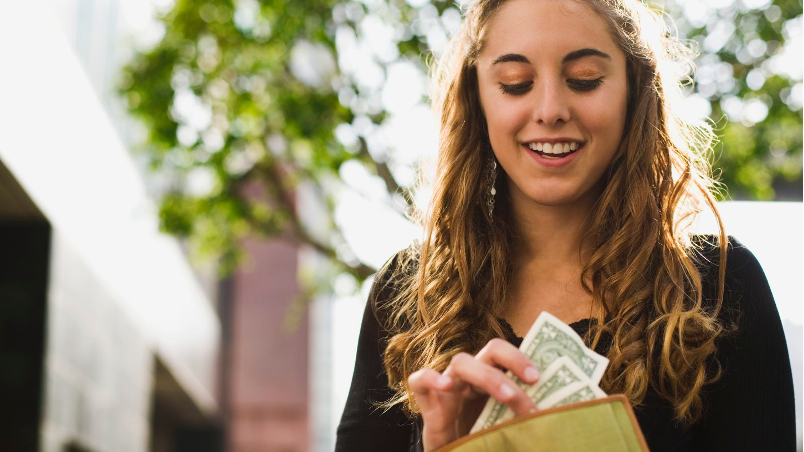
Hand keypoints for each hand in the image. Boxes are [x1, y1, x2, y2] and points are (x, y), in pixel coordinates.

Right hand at [407, 338, 539, 450]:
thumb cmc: (482, 444)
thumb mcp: (507, 429)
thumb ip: (523, 419)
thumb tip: (556, 419)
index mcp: (492, 380)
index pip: (507, 355)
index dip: (522, 358)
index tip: (539, 377)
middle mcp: (472, 378)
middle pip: (490, 351)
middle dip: (513, 361)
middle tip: (533, 381)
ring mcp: (448, 388)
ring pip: (462, 362)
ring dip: (488, 376)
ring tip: (507, 396)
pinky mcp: (427, 403)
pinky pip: (419, 380)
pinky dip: (431, 377)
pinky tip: (445, 386)